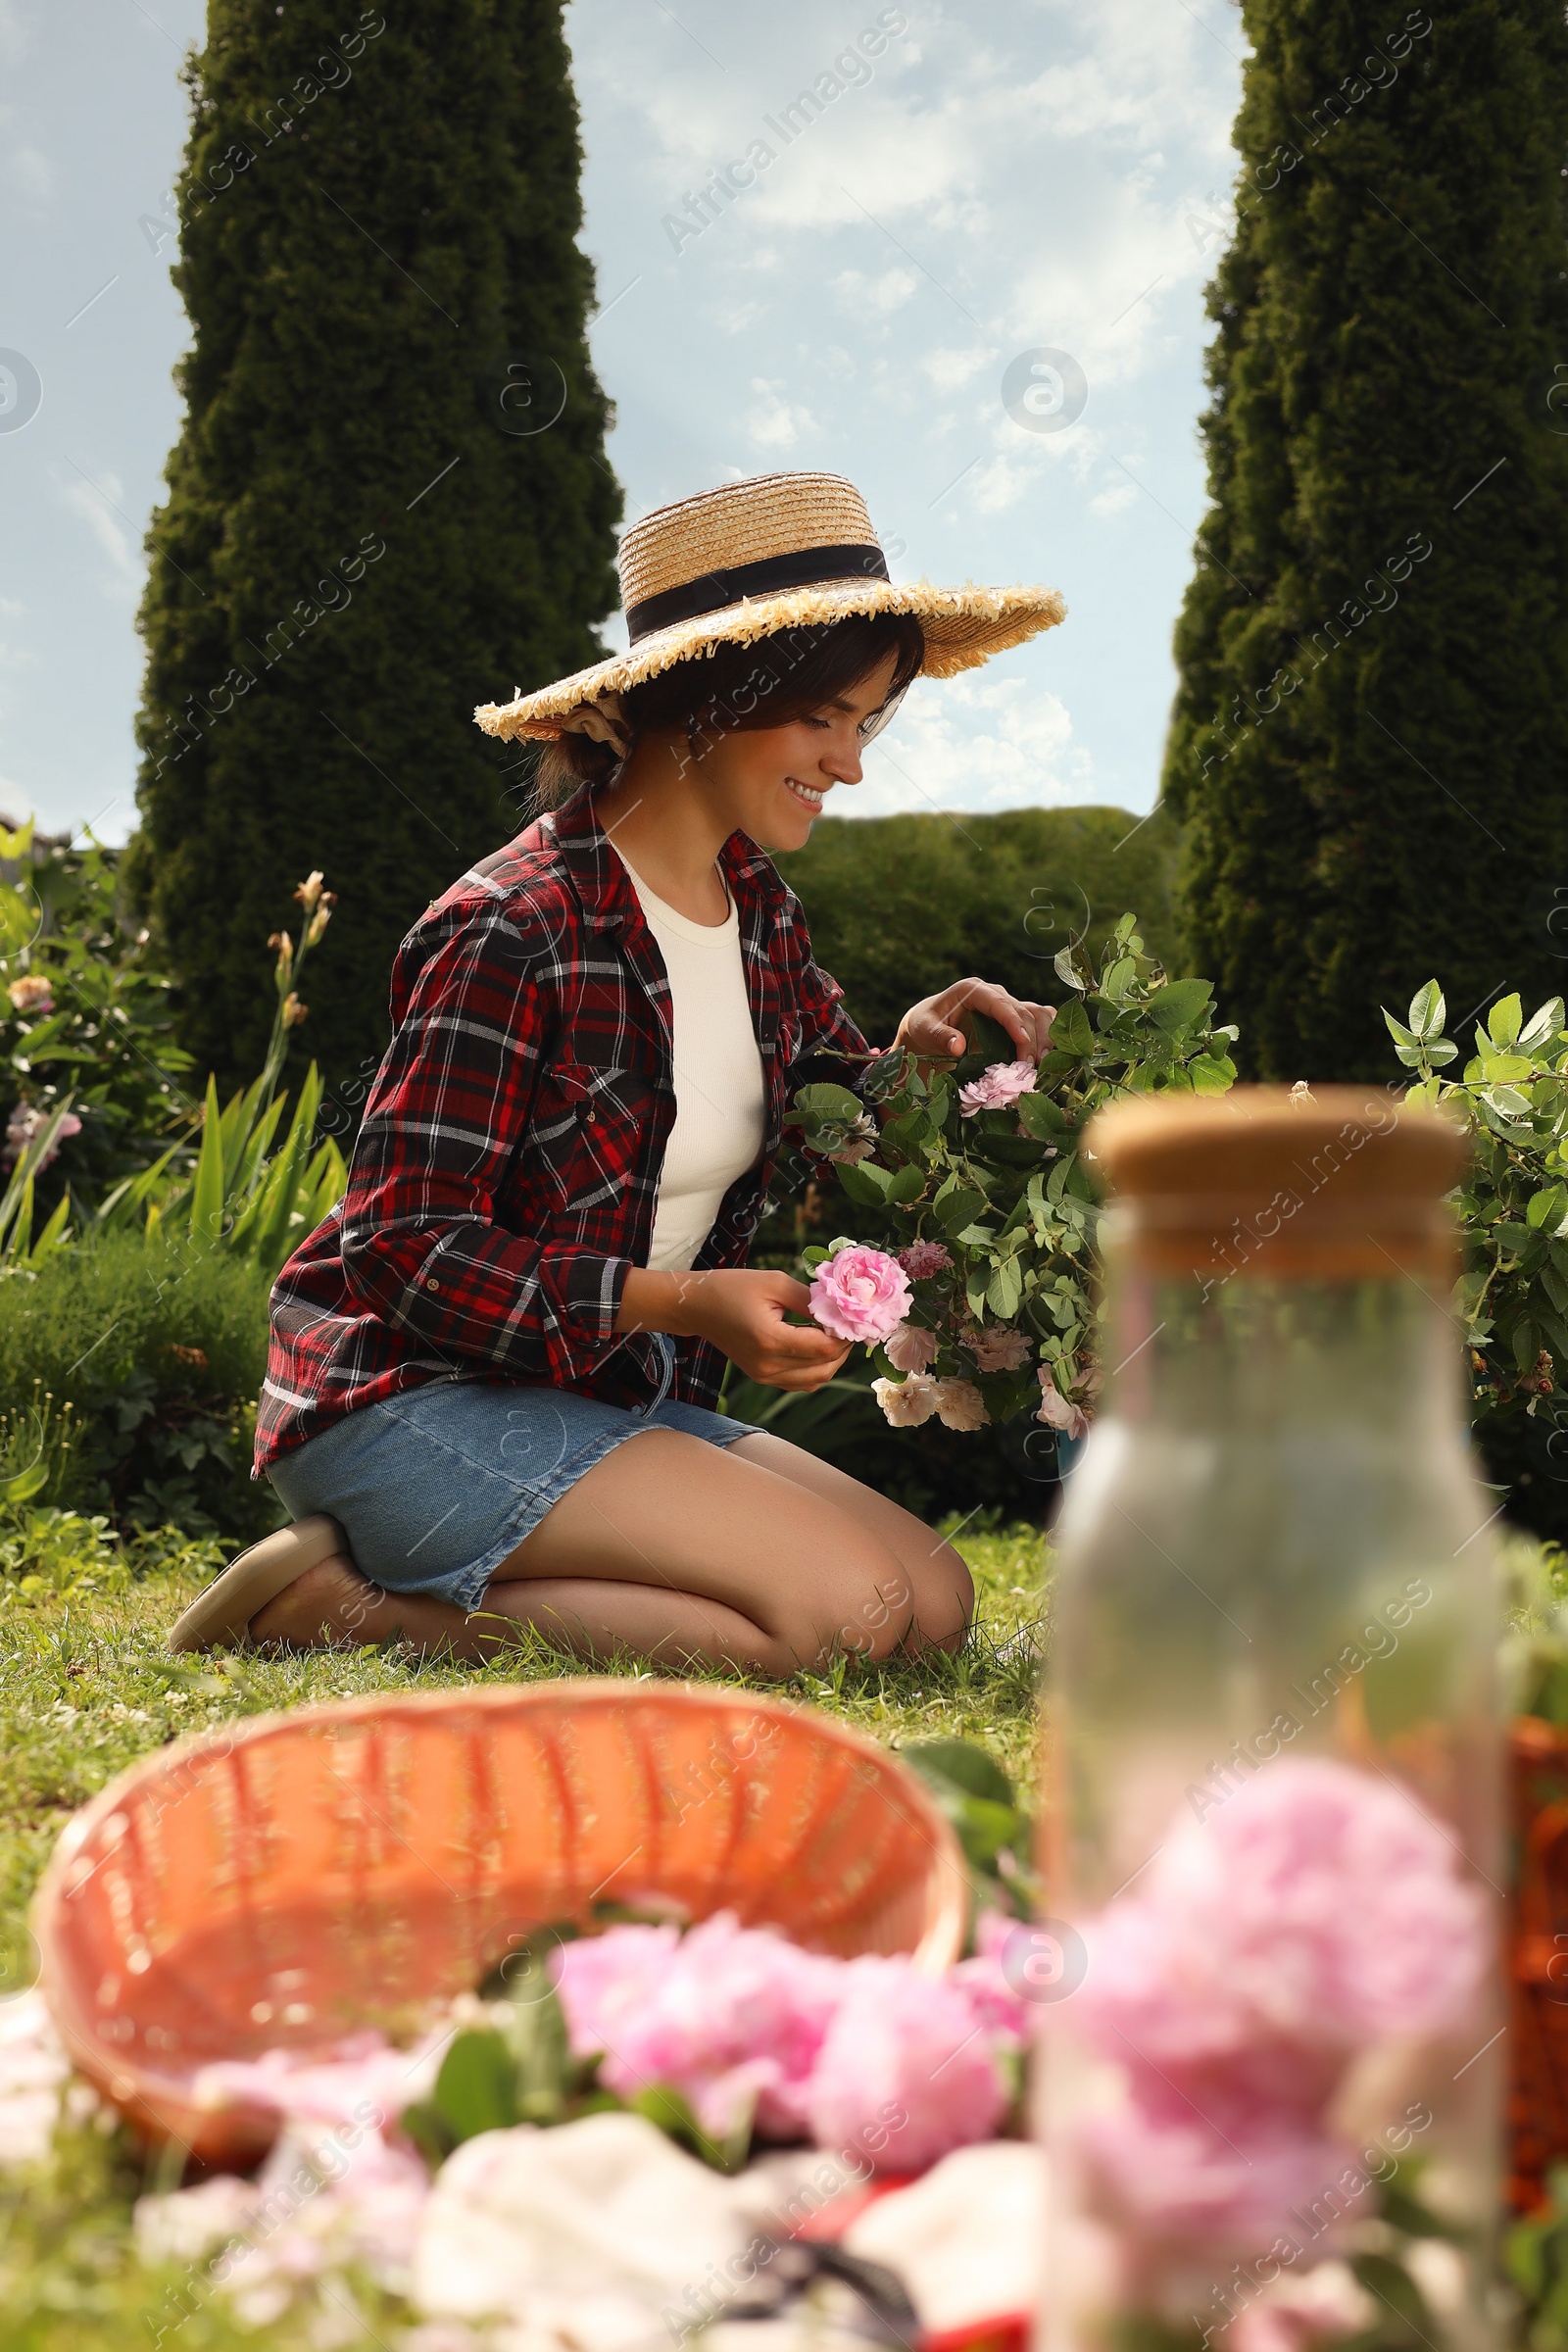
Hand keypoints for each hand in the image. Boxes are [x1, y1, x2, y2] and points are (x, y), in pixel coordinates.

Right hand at [618, 1267, 850, 1390]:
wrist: (698, 1307)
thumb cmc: (733, 1287)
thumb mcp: (775, 1282)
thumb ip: (811, 1299)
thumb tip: (843, 1309)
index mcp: (770, 1340)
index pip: (824, 1347)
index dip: (846, 1333)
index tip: (854, 1314)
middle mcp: (768, 1365)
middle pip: (825, 1367)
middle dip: (844, 1346)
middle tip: (850, 1323)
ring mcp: (765, 1376)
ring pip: (817, 1379)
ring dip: (833, 1359)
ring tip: (836, 1332)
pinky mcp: (763, 1378)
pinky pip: (802, 1381)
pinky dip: (818, 1367)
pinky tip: (819, 1344)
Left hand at [895, 978, 1055, 1062]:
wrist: (932, 1025)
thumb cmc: (927, 1024)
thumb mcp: (926, 1029)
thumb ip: (940, 1036)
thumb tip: (957, 1046)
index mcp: (973, 990)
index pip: (999, 1002)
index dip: (1013, 1021)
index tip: (1022, 1042)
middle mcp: (995, 994)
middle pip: (1024, 1011)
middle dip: (1031, 1038)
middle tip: (1029, 1066)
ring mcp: (1008, 1006)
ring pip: (1038, 1014)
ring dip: (1045, 1038)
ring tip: (1042, 1063)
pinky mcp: (1015, 1019)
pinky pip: (1040, 1021)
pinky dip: (1048, 1037)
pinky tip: (1048, 1057)